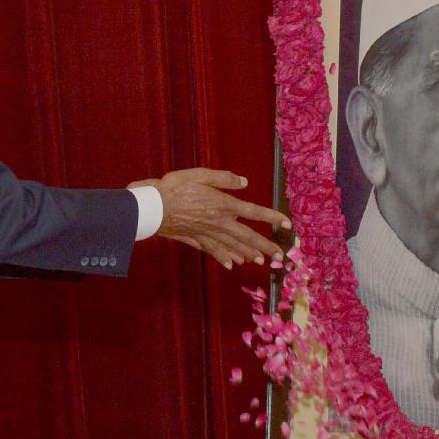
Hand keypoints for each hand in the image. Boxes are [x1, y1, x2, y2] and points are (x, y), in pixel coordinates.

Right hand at [151, 168, 290, 269]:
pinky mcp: (195, 239)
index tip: (287, 224)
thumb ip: (223, 178)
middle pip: (247, 236)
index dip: (272, 218)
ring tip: (261, 261)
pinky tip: (232, 264)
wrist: (152, 207)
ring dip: (248, 254)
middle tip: (279, 256)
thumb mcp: (199, 174)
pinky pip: (213, 251)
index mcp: (223, 204)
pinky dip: (223, 258)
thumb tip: (244, 182)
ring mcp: (207, 234)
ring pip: (232, 246)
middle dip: (264, 246)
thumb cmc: (173, 187)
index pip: (254, 212)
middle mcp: (219, 222)